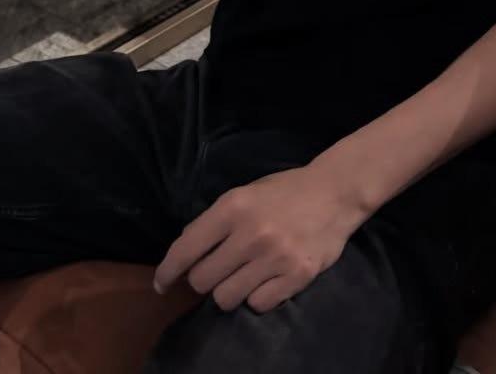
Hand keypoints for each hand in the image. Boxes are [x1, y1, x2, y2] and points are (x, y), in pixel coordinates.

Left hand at [153, 165, 364, 313]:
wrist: (334, 192)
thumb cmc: (284, 191)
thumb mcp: (245, 194)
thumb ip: (216, 220)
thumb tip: (186, 249)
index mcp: (233, 207)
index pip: (186, 248)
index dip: (167, 271)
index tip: (160, 285)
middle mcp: (250, 234)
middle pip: (202, 280)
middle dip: (203, 279)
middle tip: (217, 271)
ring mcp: (274, 257)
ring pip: (226, 298)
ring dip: (229, 291)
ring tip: (242, 276)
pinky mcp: (296, 276)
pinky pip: (257, 305)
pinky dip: (256, 298)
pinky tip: (265, 280)